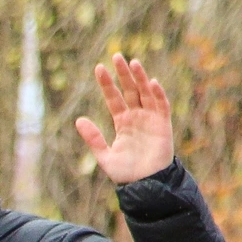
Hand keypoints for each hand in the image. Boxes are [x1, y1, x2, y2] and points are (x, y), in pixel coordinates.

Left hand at [74, 54, 175, 185]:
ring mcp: (150, 119)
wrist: (145, 185)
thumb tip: (79, 119)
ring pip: (145, 93)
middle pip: (129, 90)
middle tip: (116, 55)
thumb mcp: (104, 156)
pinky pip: (161, 106)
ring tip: (133, 62)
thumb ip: (93, 138)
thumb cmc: (126, 172)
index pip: (113, 98)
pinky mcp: (163, 125)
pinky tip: (151, 82)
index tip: (98, 68)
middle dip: (123, 74)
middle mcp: (136, 116)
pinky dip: (157, 94)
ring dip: (140, 78)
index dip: (107, 83)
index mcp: (122, 122)